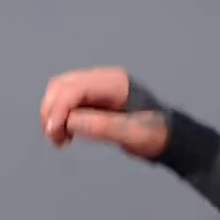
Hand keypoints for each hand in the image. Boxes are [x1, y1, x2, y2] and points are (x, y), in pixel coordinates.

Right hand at [39, 67, 167, 158]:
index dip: (59, 109)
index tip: (55, 133)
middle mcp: (102, 79)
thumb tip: (71, 121)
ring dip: (52, 114)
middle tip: (56, 139)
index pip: (75, 88)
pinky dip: (59, 116)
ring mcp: (95, 86)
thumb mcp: (134, 135)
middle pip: (61, 86)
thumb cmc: (155, 135)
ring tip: (60, 139)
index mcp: (114, 83)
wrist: (167, 137)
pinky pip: (65, 101)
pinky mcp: (91, 97)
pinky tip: (65, 134)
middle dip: (51, 111)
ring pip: (59, 92)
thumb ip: (104, 127)